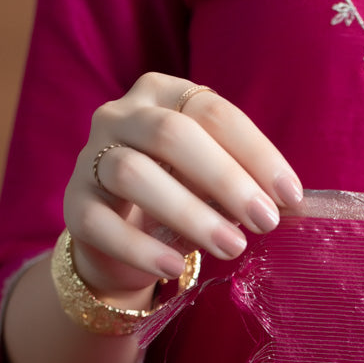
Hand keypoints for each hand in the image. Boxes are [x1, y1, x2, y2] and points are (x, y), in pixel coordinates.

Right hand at [62, 73, 302, 298]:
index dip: (256, 153)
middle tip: (265, 222)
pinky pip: (101, 223)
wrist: (118, 238)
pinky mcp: (74, 204)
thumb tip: (289, 204)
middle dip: (226, 180)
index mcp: (163, 95)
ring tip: (231, 247)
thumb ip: (244, 182)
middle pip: (171, 136)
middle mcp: (120, 115)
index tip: (289, 196)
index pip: (213, 111)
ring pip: (133, 173)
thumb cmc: (179, 195)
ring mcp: (90, 158)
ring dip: (189, 213)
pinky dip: (142, 248)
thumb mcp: (214, 181)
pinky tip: (176, 267)